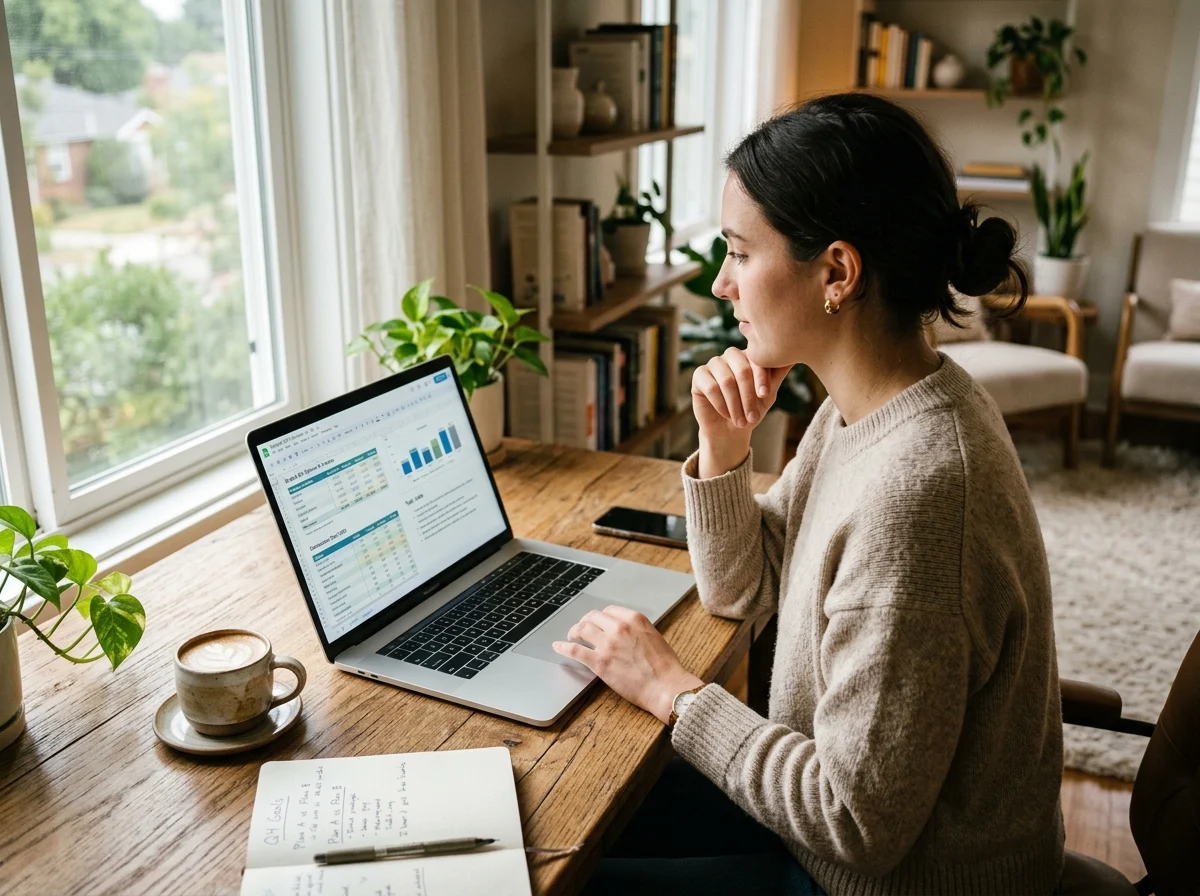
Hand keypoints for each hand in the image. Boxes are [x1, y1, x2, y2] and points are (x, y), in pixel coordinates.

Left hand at [552, 605, 703, 724]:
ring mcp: (608, 644)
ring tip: (571, 636)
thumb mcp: (653, 637)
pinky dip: (564, 647)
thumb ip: (637, 630)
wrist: (666, 686)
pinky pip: (576, 650)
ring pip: (582, 629)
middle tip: (581, 629)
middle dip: (585, 621)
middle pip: (593, 617)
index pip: (609, 610)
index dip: (600, 617)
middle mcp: (619, 628)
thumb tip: (624, 633)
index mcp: (634, 619)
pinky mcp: (600, 662)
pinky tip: (558, 646)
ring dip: (574, 631)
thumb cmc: (665, 666)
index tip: (596, 622)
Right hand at [691, 348, 790, 475]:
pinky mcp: (699, 376)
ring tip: (741, 421)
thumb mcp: (768, 393)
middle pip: (741, 369)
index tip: (765, 395)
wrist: (731, 429)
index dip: (761, 378)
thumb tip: (793, 357)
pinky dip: (721, 404)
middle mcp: (730, 355)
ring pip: (726, 380)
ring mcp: (713, 364)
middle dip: (748, 396)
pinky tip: (726, 414)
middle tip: (753, 417)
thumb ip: (777, 374)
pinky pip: (711, 387)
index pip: (756, 359)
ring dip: (735, 404)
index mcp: (749, 355)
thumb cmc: (751, 409)